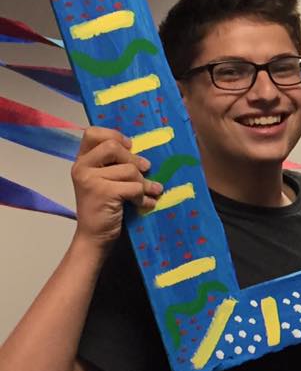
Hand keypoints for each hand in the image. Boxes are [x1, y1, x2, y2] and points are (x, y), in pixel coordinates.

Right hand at [71, 127, 162, 248]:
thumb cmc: (104, 207)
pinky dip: (144, 197)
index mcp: (82, 161)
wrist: (94, 237)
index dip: (115, 136)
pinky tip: (146, 203)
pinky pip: (135, 187)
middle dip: (134, 159)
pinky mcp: (103, 193)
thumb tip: (142, 152)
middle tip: (145, 170)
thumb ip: (114, 164)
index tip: (129, 147)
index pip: (93, 133)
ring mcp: (90, 180)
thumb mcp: (105, 180)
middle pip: (114, 147)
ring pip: (130, 169)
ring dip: (144, 183)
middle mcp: (82, 167)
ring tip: (149, 192)